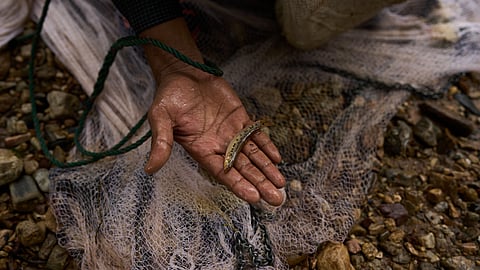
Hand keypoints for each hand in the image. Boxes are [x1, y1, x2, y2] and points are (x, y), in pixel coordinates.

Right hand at [145, 66, 285, 205]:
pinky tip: (277, 158)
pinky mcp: (240, 118)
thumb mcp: (160, 117)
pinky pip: (256, 135)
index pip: (222, 172)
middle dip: (259, 183)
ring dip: (267, 169)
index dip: (238, 184)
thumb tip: (149, 169)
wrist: (184, 71)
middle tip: (276, 199)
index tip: (253, 197)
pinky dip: (267, 145)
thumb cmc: (169, 95)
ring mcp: (231, 132)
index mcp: (201, 149)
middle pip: (242, 169)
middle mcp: (218, 145)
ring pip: (253, 155)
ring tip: (281, 184)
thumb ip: (161, 142)